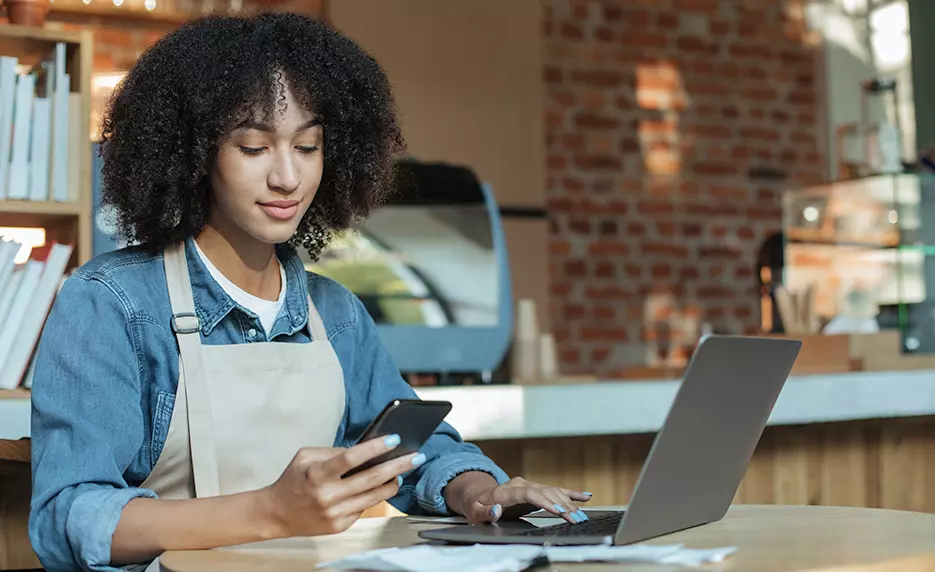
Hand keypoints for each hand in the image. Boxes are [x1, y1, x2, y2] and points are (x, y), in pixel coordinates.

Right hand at [259, 434, 423, 536]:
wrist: (277, 513)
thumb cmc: (293, 479)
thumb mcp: (306, 456)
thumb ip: (334, 452)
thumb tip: (366, 450)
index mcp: (317, 474)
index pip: (350, 459)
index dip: (374, 448)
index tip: (394, 438)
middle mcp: (327, 496)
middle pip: (371, 479)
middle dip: (398, 466)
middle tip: (416, 456)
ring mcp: (334, 514)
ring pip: (374, 497)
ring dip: (393, 482)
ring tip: (404, 471)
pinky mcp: (339, 526)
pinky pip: (364, 508)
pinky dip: (374, 496)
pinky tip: (380, 486)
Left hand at [448, 474, 592, 524]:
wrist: (478, 495)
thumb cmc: (477, 506)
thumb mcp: (474, 512)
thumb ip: (485, 513)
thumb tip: (497, 510)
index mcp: (506, 491)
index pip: (529, 493)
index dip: (545, 501)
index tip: (558, 510)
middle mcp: (520, 485)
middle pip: (545, 493)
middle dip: (562, 506)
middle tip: (575, 519)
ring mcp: (529, 486)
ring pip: (553, 492)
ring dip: (568, 504)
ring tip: (581, 515)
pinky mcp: (536, 490)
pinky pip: (555, 490)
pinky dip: (570, 493)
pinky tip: (585, 496)